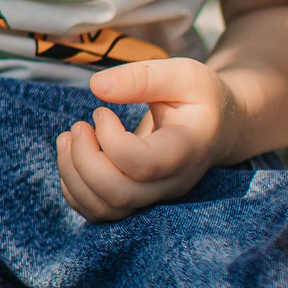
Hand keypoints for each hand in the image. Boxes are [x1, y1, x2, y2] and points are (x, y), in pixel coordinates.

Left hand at [54, 57, 241, 221]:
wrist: (218, 129)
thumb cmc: (199, 99)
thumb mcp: (183, 74)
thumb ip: (142, 77)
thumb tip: (97, 87)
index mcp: (186, 150)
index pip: (143, 164)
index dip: (111, 139)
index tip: (102, 112)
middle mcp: (171, 183)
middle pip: (119, 193)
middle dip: (84, 159)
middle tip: (79, 126)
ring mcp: (154, 197)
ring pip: (105, 209)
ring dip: (73, 175)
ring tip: (68, 138)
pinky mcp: (136, 201)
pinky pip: (98, 213)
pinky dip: (74, 190)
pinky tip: (72, 157)